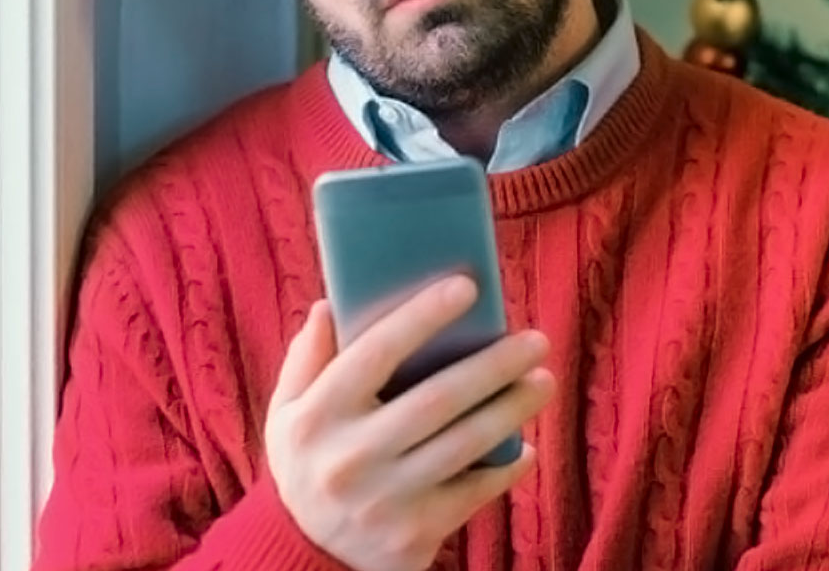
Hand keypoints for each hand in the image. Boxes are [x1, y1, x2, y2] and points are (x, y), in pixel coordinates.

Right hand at [265, 275, 555, 570]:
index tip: (467, 286)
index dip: (422, 317)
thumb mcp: (286, 414)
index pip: (375, 353)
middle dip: (494, 365)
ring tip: (542, 382)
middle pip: (437, 399)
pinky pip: (474, 491)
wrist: (309, 558)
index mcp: (317, 415)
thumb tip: (329, 304)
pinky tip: (525, 446)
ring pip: (464, 444)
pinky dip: (505, 467)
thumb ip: (307, 360)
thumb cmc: (309, 464)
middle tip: (535, 340)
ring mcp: (385, 498)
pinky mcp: (415, 532)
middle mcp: (350, 457)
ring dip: (511, 409)